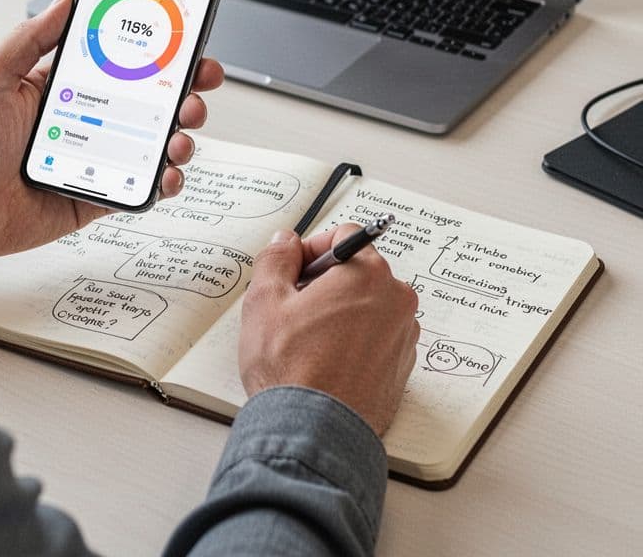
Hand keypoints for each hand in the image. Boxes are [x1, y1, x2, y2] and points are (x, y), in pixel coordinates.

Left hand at [0, 0, 224, 260]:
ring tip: (182, 133)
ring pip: (154, 142)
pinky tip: (167, 173)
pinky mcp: (95, 195)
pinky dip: (163, 181)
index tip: (185, 37)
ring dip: (181, 134)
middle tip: (199, 84)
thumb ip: (30, 38)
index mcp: (62, 86)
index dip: (156, 50)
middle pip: (150, 100)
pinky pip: (140, 188)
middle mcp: (86, 118)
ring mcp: (94, 157)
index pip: (121, 61)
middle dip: (184, 89)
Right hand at [239, 224, 419, 435]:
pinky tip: (324, 359)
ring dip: (339, 311)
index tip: (293, 270)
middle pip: (357, 271)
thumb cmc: (291, 368)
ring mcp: (403, 337)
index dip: (312, 248)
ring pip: (367, 305)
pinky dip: (352, 339)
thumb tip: (286, 241)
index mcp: (368, 275)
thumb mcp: (265, 299)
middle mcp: (396, 301)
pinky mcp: (401, 368)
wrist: (313, 433)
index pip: (345, 235)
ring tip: (307, 338)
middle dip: (325, 281)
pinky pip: (375, 336)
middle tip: (293, 306)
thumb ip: (276, 258)